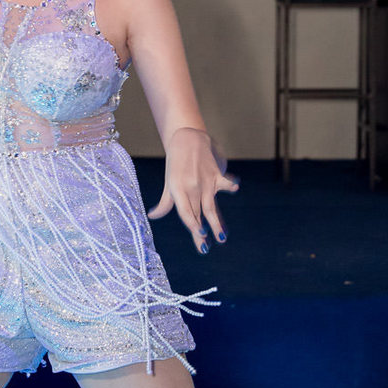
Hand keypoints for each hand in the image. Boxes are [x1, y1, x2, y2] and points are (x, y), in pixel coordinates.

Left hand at [147, 127, 238, 252]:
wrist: (187, 138)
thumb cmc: (176, 164)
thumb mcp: (169, 183)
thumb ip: (165, 202)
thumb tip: (153, 216)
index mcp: (178, 190)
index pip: (185, 211)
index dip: (191, 224)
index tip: (199, 234)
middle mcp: (191, 187)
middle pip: (198, 213)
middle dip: (201, 232)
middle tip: (205, 249)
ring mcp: (204, 181)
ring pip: (211, 205)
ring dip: (216, 222)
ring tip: (222, 238)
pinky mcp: (215, 173)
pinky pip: (224, 181)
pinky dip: (230, 184)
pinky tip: (235, 187)